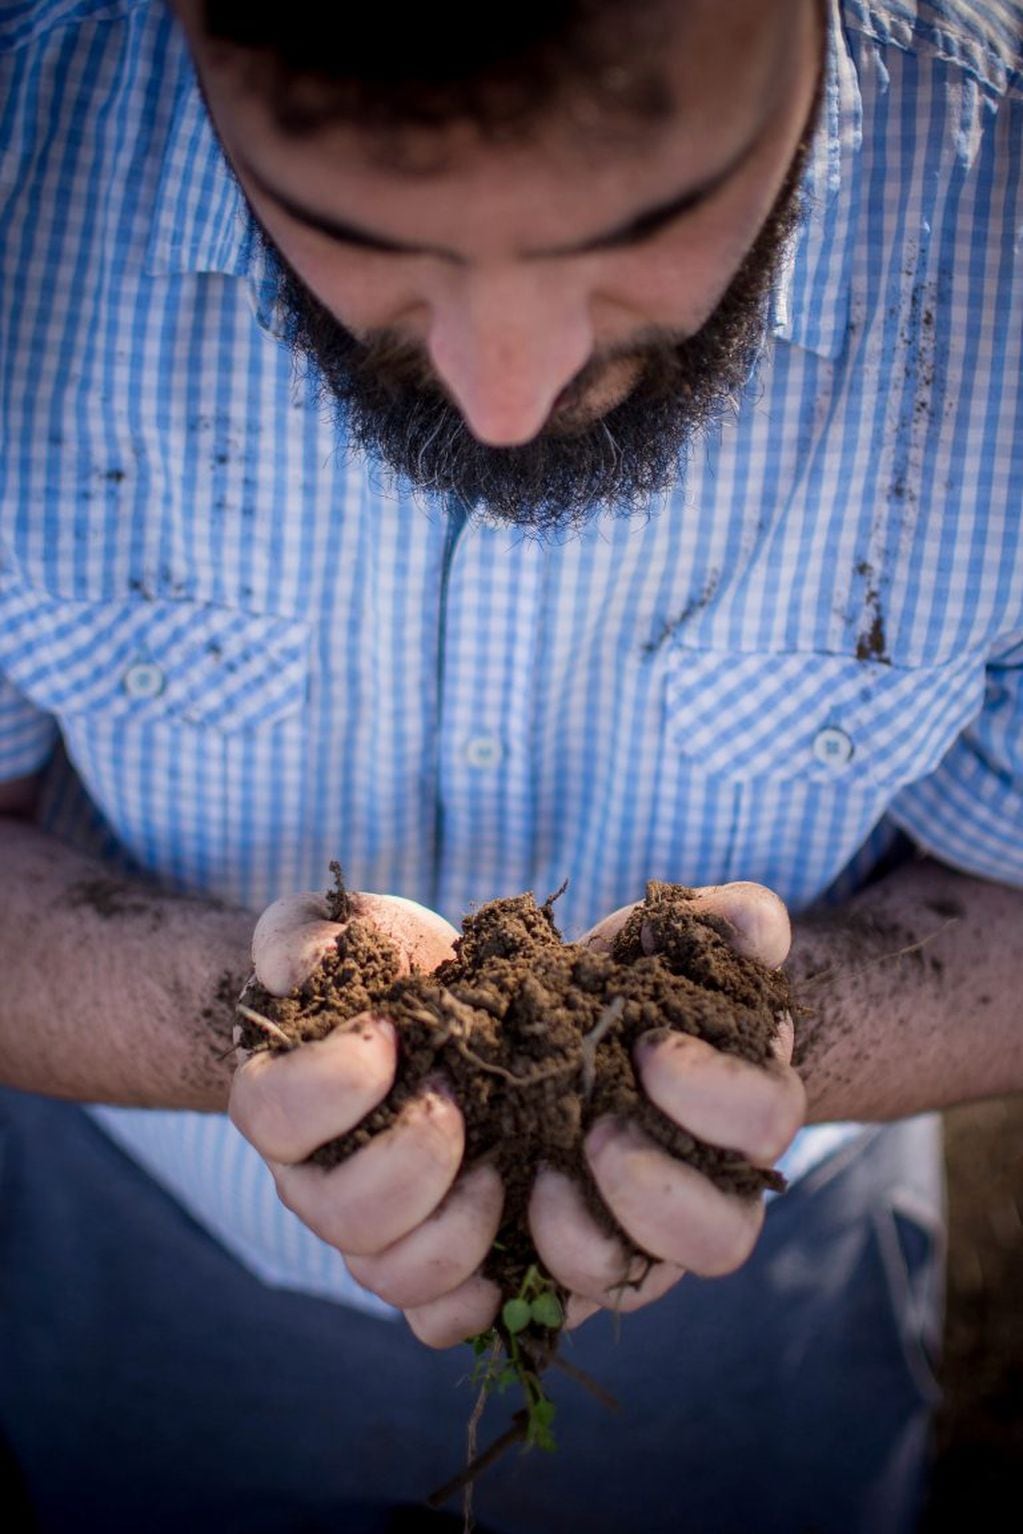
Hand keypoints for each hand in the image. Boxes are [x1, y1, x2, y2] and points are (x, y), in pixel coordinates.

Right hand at [229, 889, 507, 1340]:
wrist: (421, 1001)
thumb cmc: (372, 963)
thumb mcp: (334, 926)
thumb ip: (301, 938)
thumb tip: (306, 969)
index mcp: (279, 1100)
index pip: (274, 1115)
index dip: (338, 1079)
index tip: (392, 1024)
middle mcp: (316, 1181)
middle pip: (343, 1216)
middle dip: (416, 1155)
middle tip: (458, 1092)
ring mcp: (374, 1230)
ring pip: (393, 1278)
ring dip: (458, 1225)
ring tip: (497, 1157)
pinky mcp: (435, 1253)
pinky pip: (437, 1319)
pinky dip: (477, 1300)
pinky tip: (514, 1240)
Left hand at [527, 882, 804, 1321]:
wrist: (583, 1027)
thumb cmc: (642, 978)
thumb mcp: (682, 935)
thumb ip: (729, 918)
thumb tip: (755, 926)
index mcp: (748, 1110)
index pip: (764, 1122)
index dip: (712, 1093)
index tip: (646, 1045)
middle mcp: (707, 1191)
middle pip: (719, 1239)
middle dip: (654, 1190)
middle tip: (595, 1130)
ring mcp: (638, 1239)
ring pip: (631, 1285)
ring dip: (580, 1240)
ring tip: (535, 1173)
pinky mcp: (563, 1261)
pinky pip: (542, 1307)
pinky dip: (506, 1287)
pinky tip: (482, 1233)